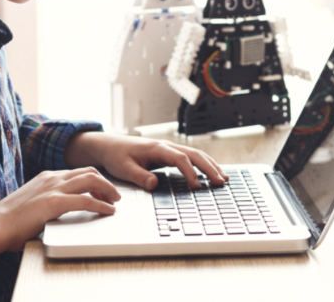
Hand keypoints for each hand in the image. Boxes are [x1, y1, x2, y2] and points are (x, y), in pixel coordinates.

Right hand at [0, 167, 119, 261]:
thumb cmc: (10, 221)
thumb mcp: (32, 203)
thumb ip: (47, 202)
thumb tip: (59, 212)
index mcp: (46, 177)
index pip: (78, 172)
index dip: (94, 180)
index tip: (102, 191)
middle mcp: (52, 178)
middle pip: (89, 172)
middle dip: (105, 182)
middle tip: (114, 195)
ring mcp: (54, 188)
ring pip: (92, 179)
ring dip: (108, 189)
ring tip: (115, 201)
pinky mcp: (55, 202)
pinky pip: (87, 199)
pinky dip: (101, 204)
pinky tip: (108, 211)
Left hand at [65, 132, 228, 189]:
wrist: (110, 146)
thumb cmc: (117, 156)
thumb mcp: (124, 168)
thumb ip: (139, 176)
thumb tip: (154, 184)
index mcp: (157, 149)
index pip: (180, 159)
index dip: (191, 172)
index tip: (197, 187)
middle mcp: (167, 146)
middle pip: (194, 155)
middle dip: (209, 168)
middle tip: (221, 182)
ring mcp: (170, 149)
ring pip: (196, 155)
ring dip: (210, 165)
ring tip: (223, 178)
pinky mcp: (169, 154)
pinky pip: (191, 158)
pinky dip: (204, 164)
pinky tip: (212, 173)